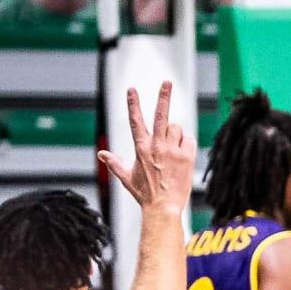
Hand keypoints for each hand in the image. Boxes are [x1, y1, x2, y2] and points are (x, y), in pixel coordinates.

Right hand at [98, 82, 195, 211]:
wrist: (163, 207)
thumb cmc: (144, 194)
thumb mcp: (126, 177)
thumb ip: (114, 163)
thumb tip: (101, 154)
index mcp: (141, 148)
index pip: (135, 121)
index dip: (133, 104)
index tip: (131, 90)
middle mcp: (157, 145)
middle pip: (161, 114)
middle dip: (163, 96)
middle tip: (167, 82)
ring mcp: (173, 150)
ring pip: (177, 128)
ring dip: (175, 134)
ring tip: (171, 151)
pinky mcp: (186, 156)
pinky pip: (189, 140)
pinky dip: (186, 144)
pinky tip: (181, 156)